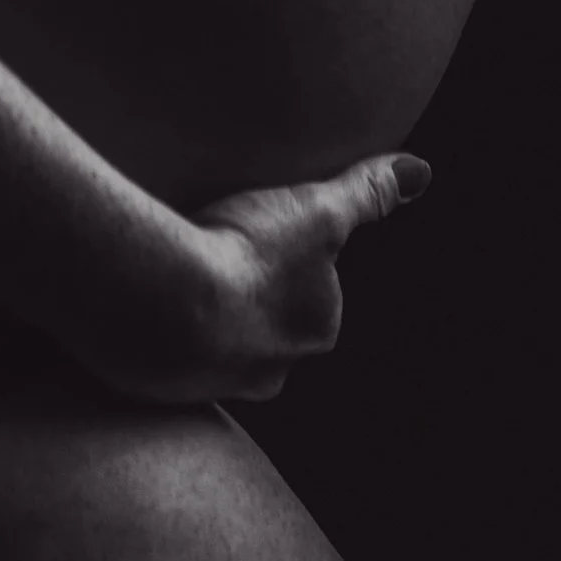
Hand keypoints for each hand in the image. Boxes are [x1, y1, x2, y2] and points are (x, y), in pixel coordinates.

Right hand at [86, 153, 433, 408]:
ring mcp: (212, 383)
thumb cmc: (247, 254)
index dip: (284, 256)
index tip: (256, 230)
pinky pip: (164, 357)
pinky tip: (139, 298)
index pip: (311, 292)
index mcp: (312, 330)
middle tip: (212, 248)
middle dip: (244, 296)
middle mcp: (269, 371)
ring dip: (197, 314)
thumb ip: (366, 192)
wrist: (160, 304)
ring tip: (170, 269)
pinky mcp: (160, 388)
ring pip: (214, 345)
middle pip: (264, 325)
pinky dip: (155, 330)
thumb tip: (421, 172)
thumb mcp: (316, 209)